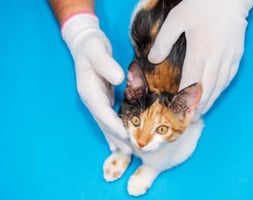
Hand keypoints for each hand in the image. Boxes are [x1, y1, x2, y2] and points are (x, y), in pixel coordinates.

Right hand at [62, 13, 130, 153]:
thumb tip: (119, 78)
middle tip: (130, 151)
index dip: (113, 125)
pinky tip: (118, 139)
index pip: (102, 112)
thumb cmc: (91, 47)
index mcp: (89, 90)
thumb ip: (106, 64)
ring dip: (115, 137)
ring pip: (105, 123)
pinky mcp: (101, 98)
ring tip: (127, 151)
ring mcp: (95, 100)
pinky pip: (107, 117)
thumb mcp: (97, 51)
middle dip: (116, 137)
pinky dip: (113, 129)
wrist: (85, 44)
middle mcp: (91, 99)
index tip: (126, 136)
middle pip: (103, 122)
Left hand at [149, 0, 252, 118]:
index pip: (190, 84)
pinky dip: (221, 89)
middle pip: (207, 91)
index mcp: (199, 53)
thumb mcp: (176, 19)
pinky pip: (229, 78)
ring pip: (219, 87)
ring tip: (201, 111)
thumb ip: (163, 42)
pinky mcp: (237, 55)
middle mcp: (215, 60)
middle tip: (190, 119)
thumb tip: (153, 60)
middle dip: (198, 108)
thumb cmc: (202, 5)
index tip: (178, 112)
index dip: (184, 101)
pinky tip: (216, 93)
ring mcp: (229, 58)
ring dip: (210, 101)